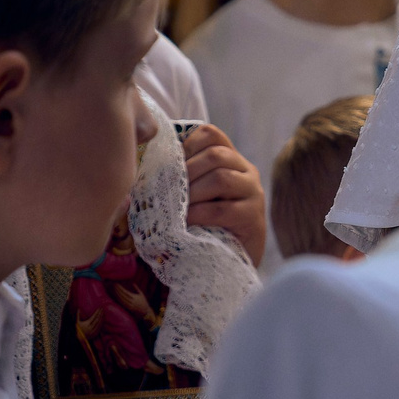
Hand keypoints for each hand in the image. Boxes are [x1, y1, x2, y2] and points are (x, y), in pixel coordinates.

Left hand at [181, 123, 267, 265]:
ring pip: (221, 177)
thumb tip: (144, 166)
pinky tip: (186, 222)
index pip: (212, 135)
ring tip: (178, 207)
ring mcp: (254, 194)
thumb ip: (183, 177)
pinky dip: (199, 214)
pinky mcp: (253, 218)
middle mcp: (247, 171)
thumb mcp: (196, 194)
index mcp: (232, 160)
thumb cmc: (206, 225)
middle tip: (168, 190)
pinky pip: (222, 209)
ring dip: (193, 192)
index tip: (171, 163)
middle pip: (217, 154)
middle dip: (187, 170)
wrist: (229, 263)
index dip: (187, 143)